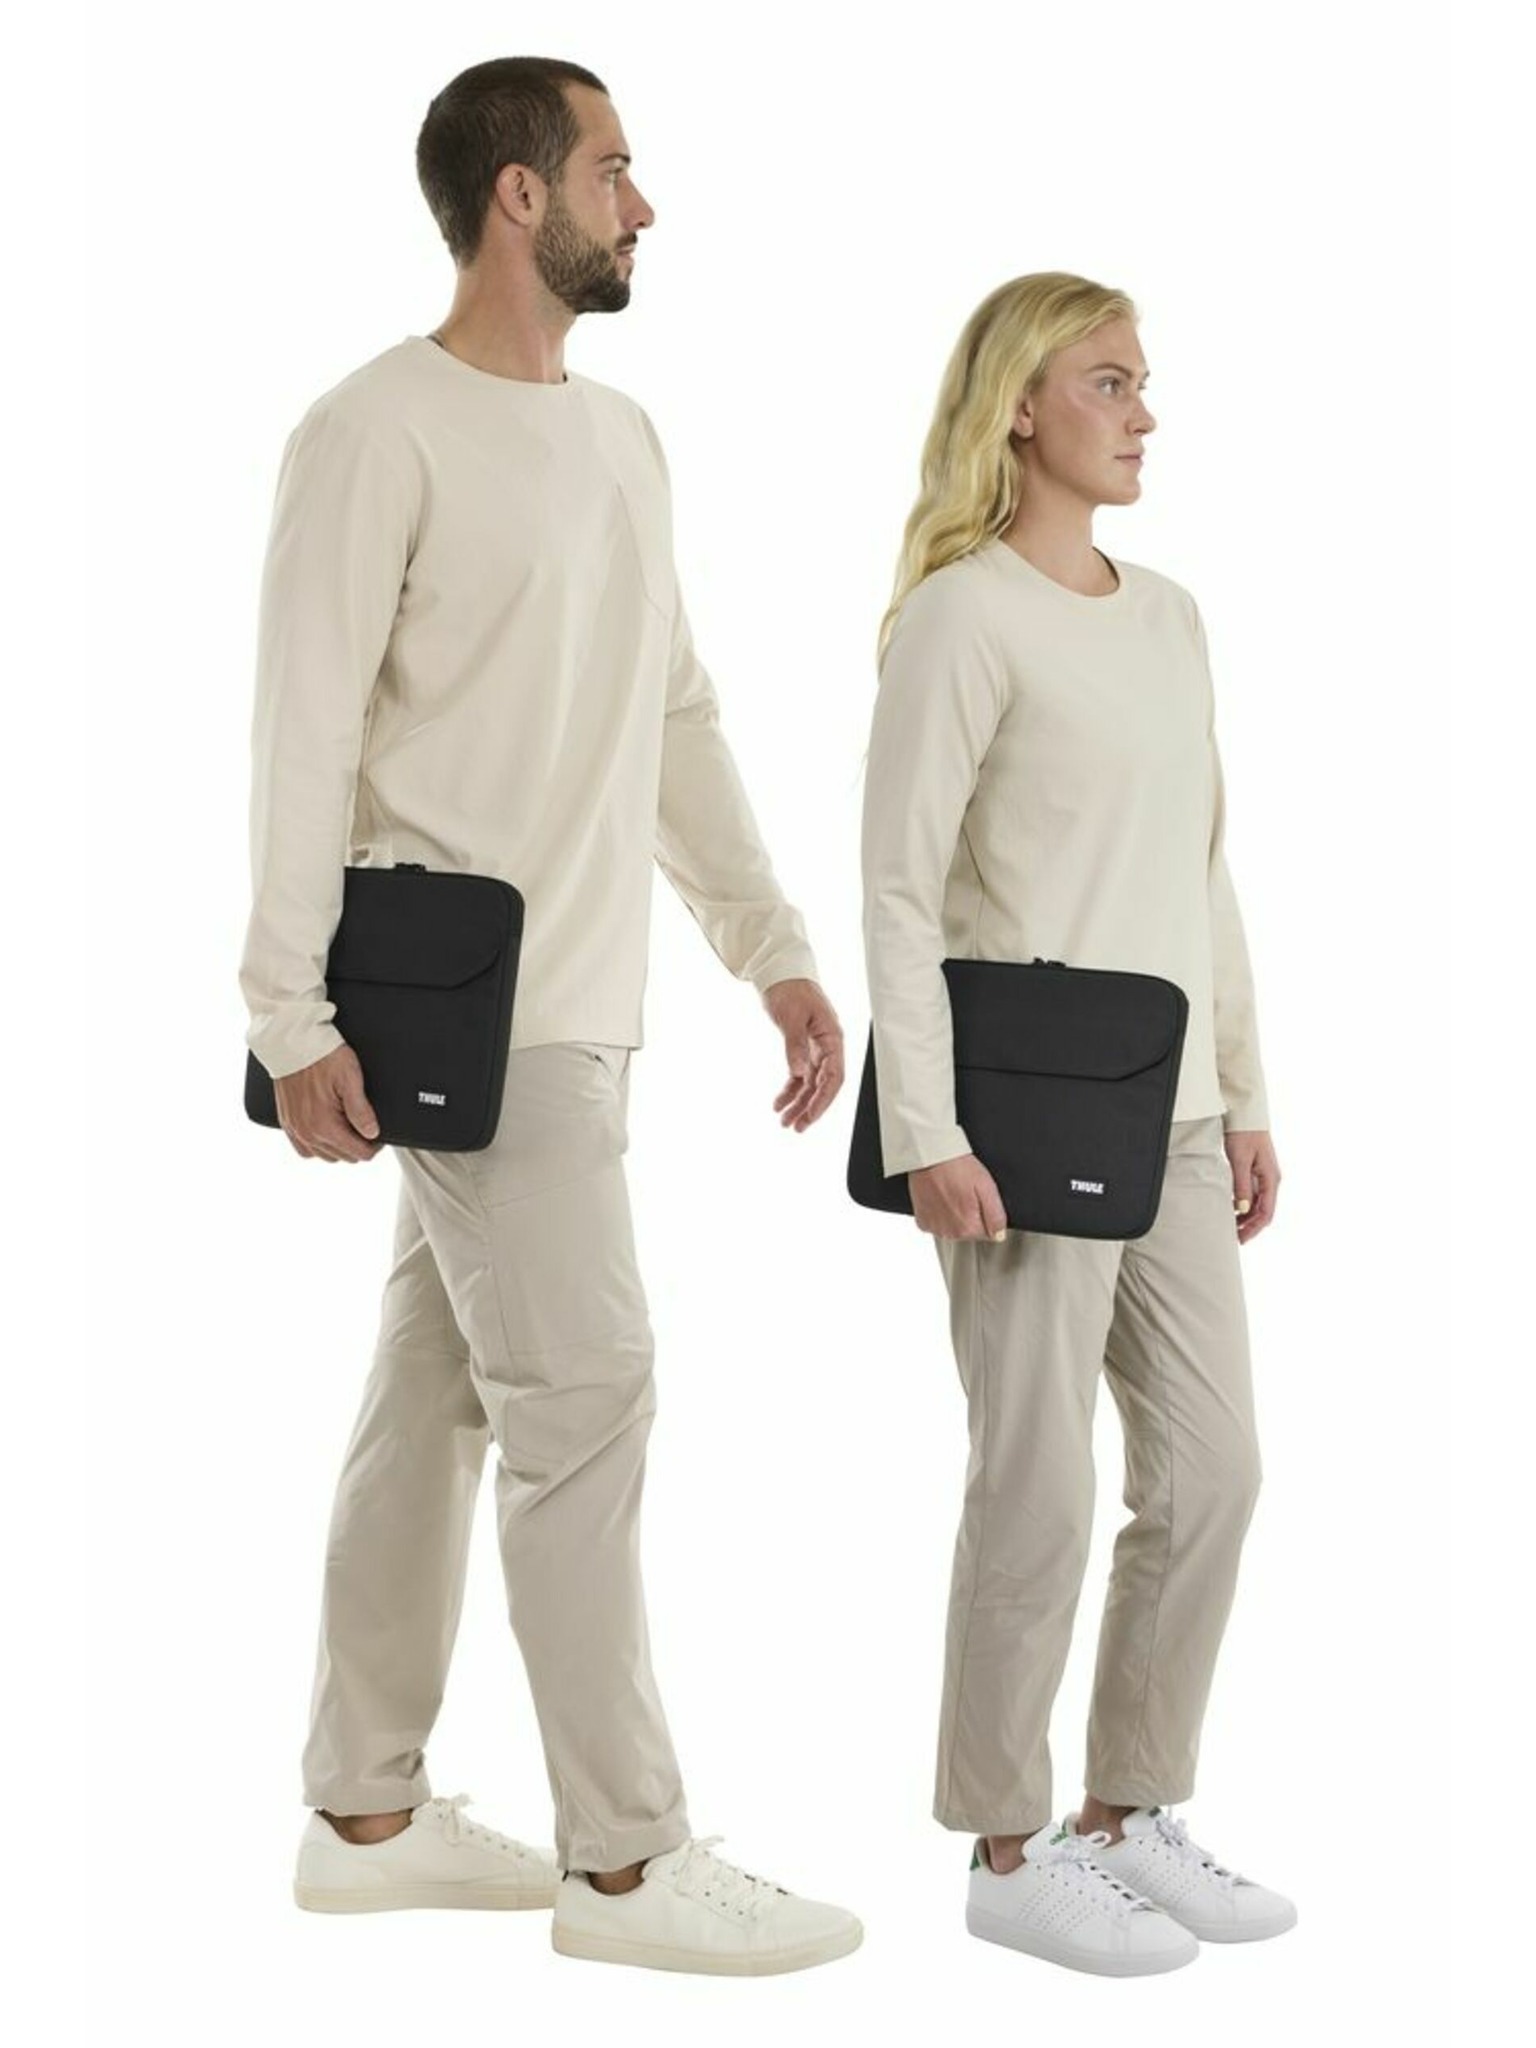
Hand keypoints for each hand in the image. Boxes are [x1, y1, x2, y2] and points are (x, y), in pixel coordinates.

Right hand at [273, 1042, 383, 1162]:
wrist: (293, 1042)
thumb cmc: (322, 1056)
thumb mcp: (350, 1078)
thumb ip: (361, 1110)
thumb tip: (372, 1133)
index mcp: (324, 1126)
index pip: (358, 1153)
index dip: (375, 1146)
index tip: (379, 1135)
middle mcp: (307, 1133)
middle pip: (343, 1156)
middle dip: (358, 1146)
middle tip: (367, 1129)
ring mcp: (294, 1129)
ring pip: (324, 1155)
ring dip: (339, 1148)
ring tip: (348, 1129)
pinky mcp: (286, 1122)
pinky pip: (304, 1149)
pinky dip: (317, 1146)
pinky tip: (326, 1133)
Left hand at [762, 977, 844, 1130]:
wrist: (779, 972)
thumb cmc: (790, 988)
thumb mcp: (791, 1017)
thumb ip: (795, 1046)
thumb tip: (800, 1074)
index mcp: (832, 1037)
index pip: (834, 1076)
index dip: (823, 1099)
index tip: (809, 1116)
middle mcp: (827, 1046)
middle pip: (823, 1085)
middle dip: (810, 1108)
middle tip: (795, 1127)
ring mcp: (815, 1049)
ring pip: (811, 1084)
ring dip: (798, 1104)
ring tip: (784, 1122)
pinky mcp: (802, 1048)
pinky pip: (799, 1075)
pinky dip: (790, 1090)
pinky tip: (778, 1104)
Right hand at [909, 1152, 1008, 1239]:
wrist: (930, 1157)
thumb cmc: (958, 1167)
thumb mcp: (986, 1187)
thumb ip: (996, 1216)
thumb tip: (999, 1234)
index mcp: (968, 1228)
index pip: (987, 1233)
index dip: (986, 1214)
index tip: (978, 1198)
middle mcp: (950, 1233)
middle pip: (970, 1231)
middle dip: (971, 1215)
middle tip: (966, 1192)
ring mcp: (934, 1228)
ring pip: (954, 1228)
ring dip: (955, 1215)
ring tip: (952, 1193)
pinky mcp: (922, 1221)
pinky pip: (938, 1223)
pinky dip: (940, 1213)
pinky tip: (941, 1197)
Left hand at [1224, 1127, 1279, 1242]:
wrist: (1246, 1115)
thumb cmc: (1244, 1134)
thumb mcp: (1240, 1161)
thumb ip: (1242, 1186)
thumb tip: (1242, 1210)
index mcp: (1271, 1179)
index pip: (1266, 1213)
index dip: (1254, 1229)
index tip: (1241, 1239)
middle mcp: (1271, 1180)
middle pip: (1263, 1212)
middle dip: (1250, 1227)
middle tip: (1234, 1238)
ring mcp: (1265, 1177)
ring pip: (1258, 1205)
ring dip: (1247, 1218)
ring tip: (1231, 1226)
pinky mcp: (1257, 1172)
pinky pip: (1253, 1195)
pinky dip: (1245, 1205)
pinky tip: (1233, 1210)